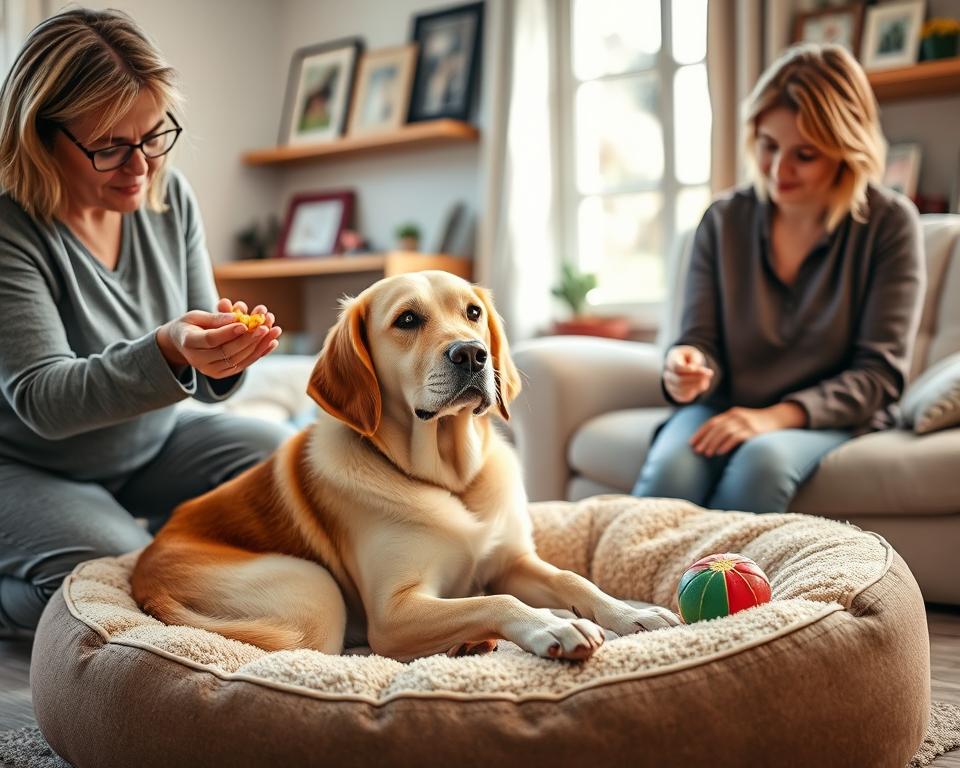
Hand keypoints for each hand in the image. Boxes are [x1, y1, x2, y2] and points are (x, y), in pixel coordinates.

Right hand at [156, 299, 281, 378]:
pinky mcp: (223, 374)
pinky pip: (244, 364)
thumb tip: (236, 317)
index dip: (229, 332)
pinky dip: (259, 353)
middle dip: (249, 339)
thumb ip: (215, 318)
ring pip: (239, 359)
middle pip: (227, 351)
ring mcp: (212, 370)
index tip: (244, 324)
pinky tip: (273, 342)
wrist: (182, 344)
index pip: (211, 339)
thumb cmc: (191, 325)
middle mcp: (199, 360)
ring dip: (259, 345)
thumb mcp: (196, 316)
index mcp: (188, 343)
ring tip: (275, 331)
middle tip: (265, 326)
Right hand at [663, 345, 713, 402]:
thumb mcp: (693, 354)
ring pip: (681, 389)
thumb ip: (695, 360)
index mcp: (671, 361)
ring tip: (706, 380)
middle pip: (679, 380)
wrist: (681, 365)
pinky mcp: (676, 393)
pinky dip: (695, 391)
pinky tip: (702, 384)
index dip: (687, 369)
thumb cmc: (688, 358)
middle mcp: (668, 374)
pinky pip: (684, 395)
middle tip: (710, 373)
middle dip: (696, 378)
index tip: (699, 369)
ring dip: (696, 385)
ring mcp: (670, 385)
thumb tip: (697, 370)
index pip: (676, 367)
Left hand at [689, 403, 806, 456]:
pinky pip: (737, 437)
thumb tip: (710, 441)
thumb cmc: (757, 424)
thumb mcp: (741, 421)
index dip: (700, 433)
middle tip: (697, 451)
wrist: (779, 418)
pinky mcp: (754, 432)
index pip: (711, 423)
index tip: (691, 443)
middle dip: (705, 440)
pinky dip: (727, 445)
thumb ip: (728, 426)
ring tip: (707, 454)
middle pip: (716, 428)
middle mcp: (737, 416)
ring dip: (713, 444)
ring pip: (724, 433)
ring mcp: (746, 423)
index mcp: (732, 413)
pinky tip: (720, 452)